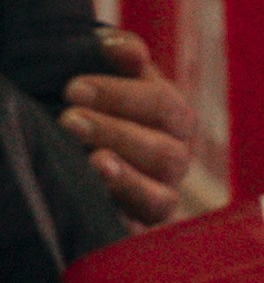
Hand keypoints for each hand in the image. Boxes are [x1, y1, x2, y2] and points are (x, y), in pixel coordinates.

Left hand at [58, 34, 194, 215]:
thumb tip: (120, 49)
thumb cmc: (98, 108)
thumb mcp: (110, 79)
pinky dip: (121, 220)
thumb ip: (119, 58)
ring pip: (158, 195)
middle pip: (163, 151)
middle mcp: (175, 160)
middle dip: (114, 133)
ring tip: (91, 162)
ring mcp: (160, 198)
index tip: (73, 88)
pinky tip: (97, 203)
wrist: (81, 152)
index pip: (163, 105)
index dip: (120, 95)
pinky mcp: (138, 231)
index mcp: (175, 119)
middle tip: (69, 120)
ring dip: (124, 176)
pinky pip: (139, 234)